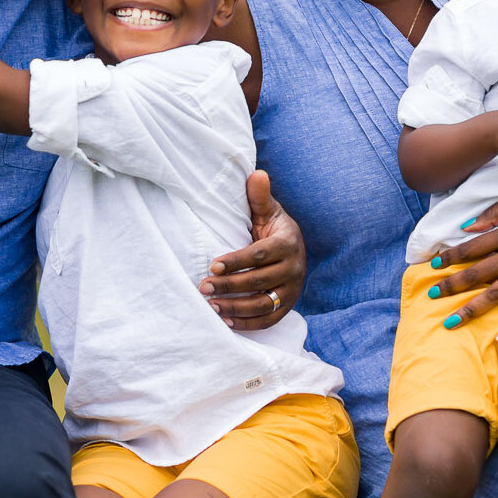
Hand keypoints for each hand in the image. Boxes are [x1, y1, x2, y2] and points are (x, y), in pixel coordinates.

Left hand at [200, 170, 305, 330]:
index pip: (259, 255)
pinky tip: (226, 321)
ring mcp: (293, 290)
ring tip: (211, 306)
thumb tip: (257, 174)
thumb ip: (259, 196)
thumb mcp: (267, 210)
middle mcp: (294, 268)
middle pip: (258, 281)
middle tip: (202, 287)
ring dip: (235, 307)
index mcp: (288, 243)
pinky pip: (269, 319)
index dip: (235, 262)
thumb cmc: (272, 227)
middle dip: (229, 286)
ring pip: (263, 303)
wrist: (293, 247)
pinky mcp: (288, 305)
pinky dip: (248, 323)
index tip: (211, 266)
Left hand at [426, 176, 497, 339]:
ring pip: (496, 293)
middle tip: (430, 295)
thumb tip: (467, 227)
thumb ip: (493, 214)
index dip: (450, 256)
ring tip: (451, 322)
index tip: (433, 265)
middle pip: (476, 273)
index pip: (470, 248)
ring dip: (471, 308)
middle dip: (451, 285)